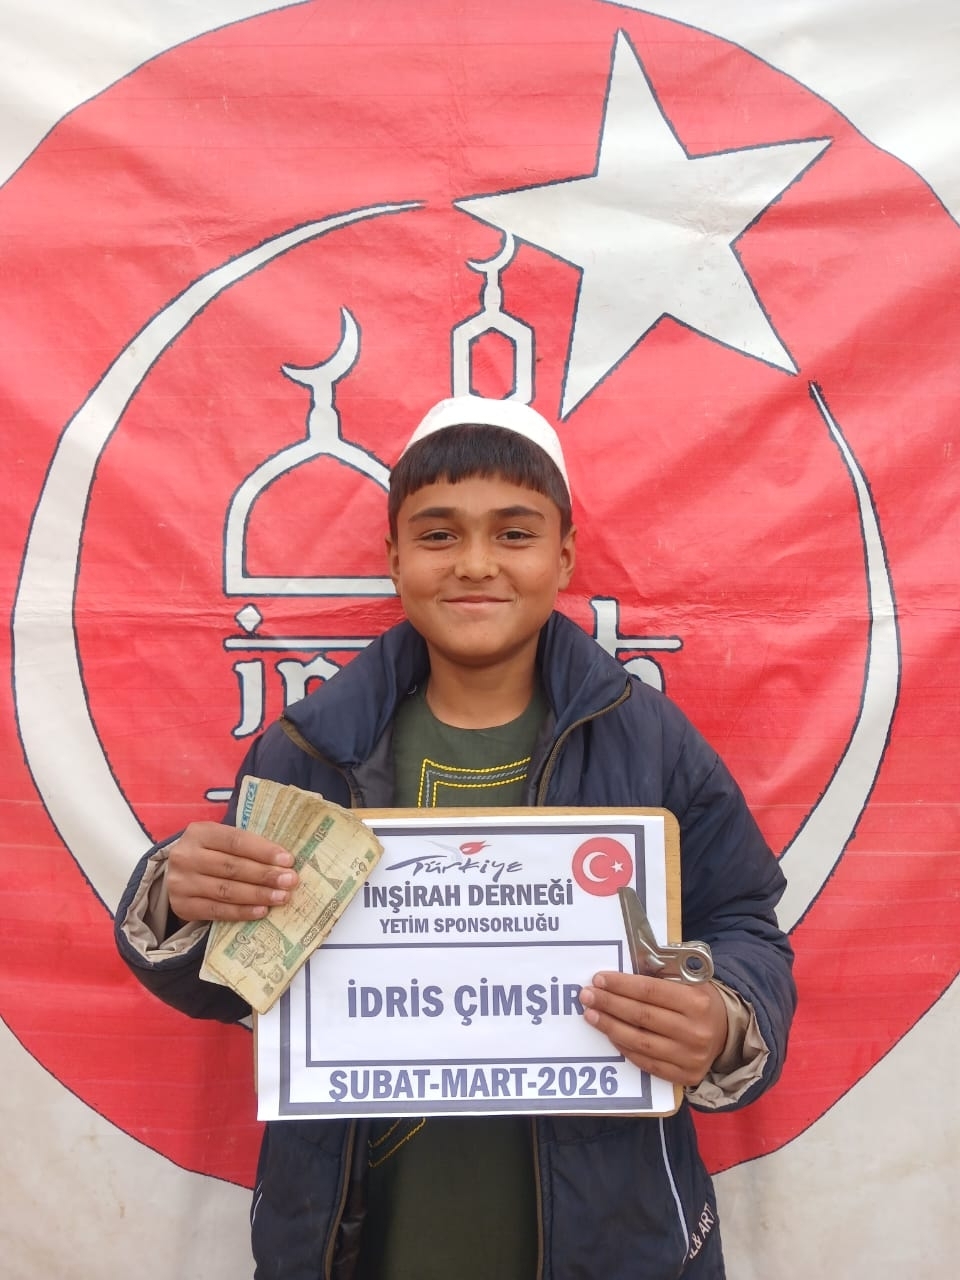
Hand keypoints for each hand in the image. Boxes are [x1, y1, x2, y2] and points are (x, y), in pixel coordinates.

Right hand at [166, 822, 298, 922]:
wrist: (176, 876)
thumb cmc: (210, 854)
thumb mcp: (221, 841)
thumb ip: (246, 847)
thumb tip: (283, 862)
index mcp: (199, 832)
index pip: (236, 841)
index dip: (263, 851)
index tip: (288, 860)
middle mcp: (185, 856)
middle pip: (232, 867)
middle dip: (265, 875)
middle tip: (290, 881)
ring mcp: (181, 883)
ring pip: (226, 890)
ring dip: (258, 895)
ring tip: (281, 897)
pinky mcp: (182, 906)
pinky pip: (217, 911)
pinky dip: (241, 912)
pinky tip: (261, 911)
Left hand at [579, 972, 727, 1087]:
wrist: (727, 1032)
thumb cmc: (700, 1001)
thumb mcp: (689, 982)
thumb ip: (660, 977)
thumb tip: (620, 976)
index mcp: (697, 1002)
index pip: (650, 991)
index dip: (621, 985)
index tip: (599, 979)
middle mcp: (695, 1031)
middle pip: (641, 1016)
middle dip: (609, 1004)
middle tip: (587, 996)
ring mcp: (690, 1057)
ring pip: (640, 1042)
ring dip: (610, 1027)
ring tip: (591, 1016)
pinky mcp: (685, 1076)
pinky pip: (646, 1063)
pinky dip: (625, 1049)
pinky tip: (610, 1035)